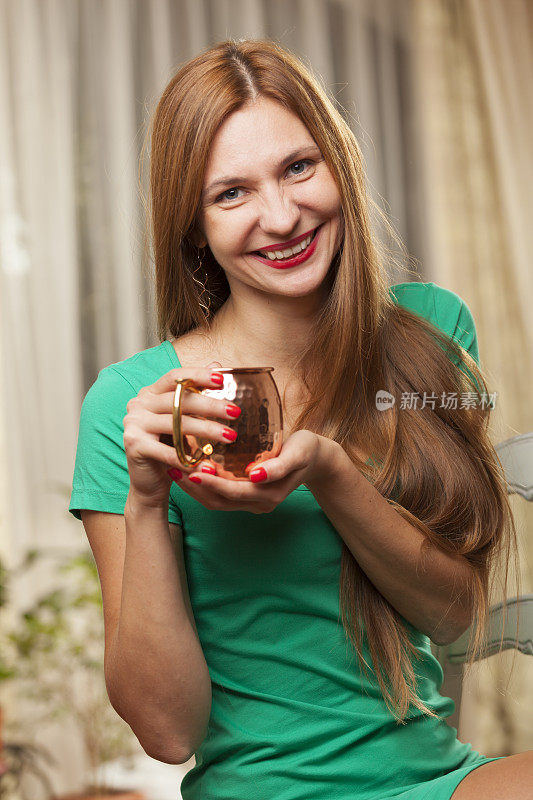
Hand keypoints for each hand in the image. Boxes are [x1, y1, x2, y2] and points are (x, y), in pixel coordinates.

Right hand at [124, 360, 234, 506]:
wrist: (149, 480)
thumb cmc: (170, 446)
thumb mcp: (184, 418)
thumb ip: (196, 392)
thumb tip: (217, 364)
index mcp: (150, 392)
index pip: (175, 377)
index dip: (198, 375)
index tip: (223, 380)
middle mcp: (138, 404)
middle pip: (179, 399)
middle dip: (210, 405)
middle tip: (236, 411)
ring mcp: (133, 423)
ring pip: (176, 423)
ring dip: (207, 430)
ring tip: (231, 436)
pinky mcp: (133, 445)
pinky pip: (167, 451)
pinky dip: (190, 460)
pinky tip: (209, 467)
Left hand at [169, 430, 330, 512]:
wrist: (317, 459)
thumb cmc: (306, 450)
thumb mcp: (298, 453)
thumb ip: (279, 465)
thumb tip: (255, 475)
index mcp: (269, 494)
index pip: (233, 492)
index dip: (212, 483)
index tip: (193, 470)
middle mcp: (258, 503)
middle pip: (218, 501)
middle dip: (194, 487)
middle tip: (172, 467)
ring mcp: (251, 502)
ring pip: (215, 501)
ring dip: (193, 488)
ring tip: (173, 468)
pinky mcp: (246, 496)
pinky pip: (219, 496)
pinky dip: (202, 485)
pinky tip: (188, 469)